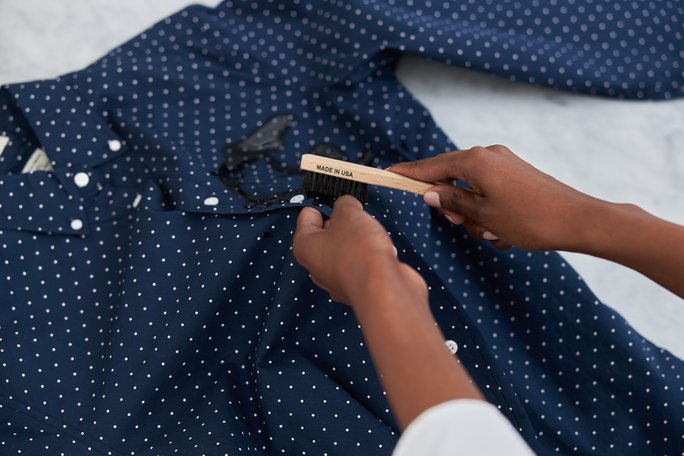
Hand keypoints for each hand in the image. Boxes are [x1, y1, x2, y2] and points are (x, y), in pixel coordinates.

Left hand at [292, 195, 426, 306]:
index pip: (307, 216)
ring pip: (345, 249)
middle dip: (342, 222)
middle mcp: (316, 266)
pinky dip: (370, 256)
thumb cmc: (359, 251)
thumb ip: (345, 204)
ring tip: (371, 234)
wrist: (383, 289)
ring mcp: (336, 280)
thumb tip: (347, 206)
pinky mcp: (357, 287)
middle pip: (326, 234)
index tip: (337, 198)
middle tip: (357, 214)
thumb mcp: (349, 213)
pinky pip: (361, 264)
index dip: (323, 204)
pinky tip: (381, 252)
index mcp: (304, 246)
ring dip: (358, 239)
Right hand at [390, 145, 602, 250]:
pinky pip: (489, 192)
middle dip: (453, 205)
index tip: (389, 174)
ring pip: (471, 189)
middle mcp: (488, 155)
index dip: (410, 173)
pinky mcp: (516, 174)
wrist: (578, 220)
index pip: (432, 166)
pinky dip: (489, 211)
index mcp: (475, 161)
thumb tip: (430, 193)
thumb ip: (452, 202)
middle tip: (465, 225)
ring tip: (494, 232)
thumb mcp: (483, 215)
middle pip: (452, 178)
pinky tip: (504, 230)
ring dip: (475, 214)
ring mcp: (503, 163)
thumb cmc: (530, 219)